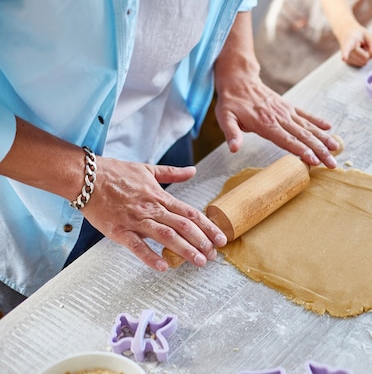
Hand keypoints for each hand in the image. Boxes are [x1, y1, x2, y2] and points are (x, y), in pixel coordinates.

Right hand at [82, 158, 227, 270]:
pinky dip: (150, 256)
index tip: (221, 238)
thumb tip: (193, 170)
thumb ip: (172, 173)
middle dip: (202, 241)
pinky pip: (137, 246)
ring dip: (185, 250)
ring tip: (199, 262)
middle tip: (214, 255)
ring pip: (166, 236)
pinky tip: (163, 267)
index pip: (190, 213)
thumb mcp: (148, 169)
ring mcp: (136, 220)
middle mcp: (152, 209)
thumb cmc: (116, 172)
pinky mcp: (119, 231)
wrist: (86, 176)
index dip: (208, 226)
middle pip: (183, 226)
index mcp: (160, 196)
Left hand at [214, 75, 339, 168]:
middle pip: (303, 136)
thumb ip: (231, 133)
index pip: (287, 140)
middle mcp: (280, 118)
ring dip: (323, 139)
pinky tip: (330, 129)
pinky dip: (318, 121)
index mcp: (265, 123)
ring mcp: (286, 112)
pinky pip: (305, 115)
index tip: (315, 160)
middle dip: (320, 150)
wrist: (239, 79)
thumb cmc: (231, 102)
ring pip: (308, 127)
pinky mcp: (288, 107)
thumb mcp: (225, 117)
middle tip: (333, 163)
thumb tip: (234, 148)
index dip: (302, 151)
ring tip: (337, 149)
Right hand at [339, 26, 371, 66]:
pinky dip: (362, 59)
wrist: (346, 33)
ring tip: (360, 48)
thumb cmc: (359, 35)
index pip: (347, 48)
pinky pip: (362, 64)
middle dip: (368, 53)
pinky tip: (358, 53)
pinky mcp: (348, 63)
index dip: (345, 53)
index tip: (344, 58)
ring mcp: (346, 58)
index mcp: (350, 40)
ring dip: (365, 56)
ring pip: (364, 63)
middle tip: (363, 45)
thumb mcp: (369, 35)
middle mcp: (346, 50)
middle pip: (365, 58)